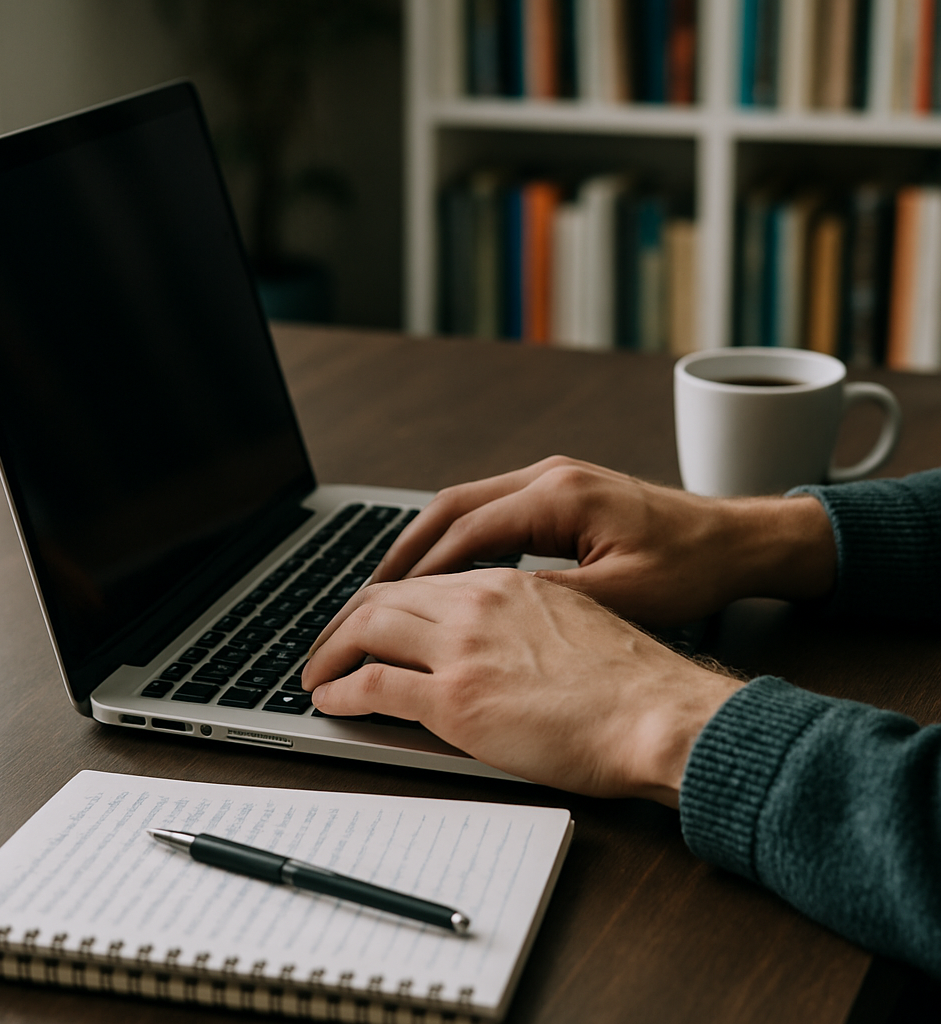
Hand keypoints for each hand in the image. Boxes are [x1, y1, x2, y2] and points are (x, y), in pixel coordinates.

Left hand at [302, 569, 741, 804]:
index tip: (367, 621)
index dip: (383, 602)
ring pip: (368, 630)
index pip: (423, 583)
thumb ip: (526, 627)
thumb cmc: (632, 685)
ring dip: (332, 652)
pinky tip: (329, 700)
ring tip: (316, 673)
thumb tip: (498, 649)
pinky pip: (373, 684)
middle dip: (344, 622)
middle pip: (384, 598)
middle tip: (327, 646)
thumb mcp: (575, 629)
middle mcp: (478, 603)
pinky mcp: (455, 697)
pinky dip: (342, 690)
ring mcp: (463, 647)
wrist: (660, 713)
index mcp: (507, 585)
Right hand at [370, 456, 836, 626]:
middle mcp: (549, 476)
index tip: (384, 608)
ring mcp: (553, 479)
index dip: (422, 574)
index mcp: (559, 496)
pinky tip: (446, 571)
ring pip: (467, 505)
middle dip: (406, 551)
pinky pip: (492, 510)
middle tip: (366, 594)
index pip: (467, 534)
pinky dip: (459, 539)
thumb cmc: (691, 567)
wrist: (737, 539)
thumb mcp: (621, 596)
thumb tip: (484, 616)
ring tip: (392, 585)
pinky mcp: (561, 492)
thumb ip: (550, 602)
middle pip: (452, 507)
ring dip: (427, 542)